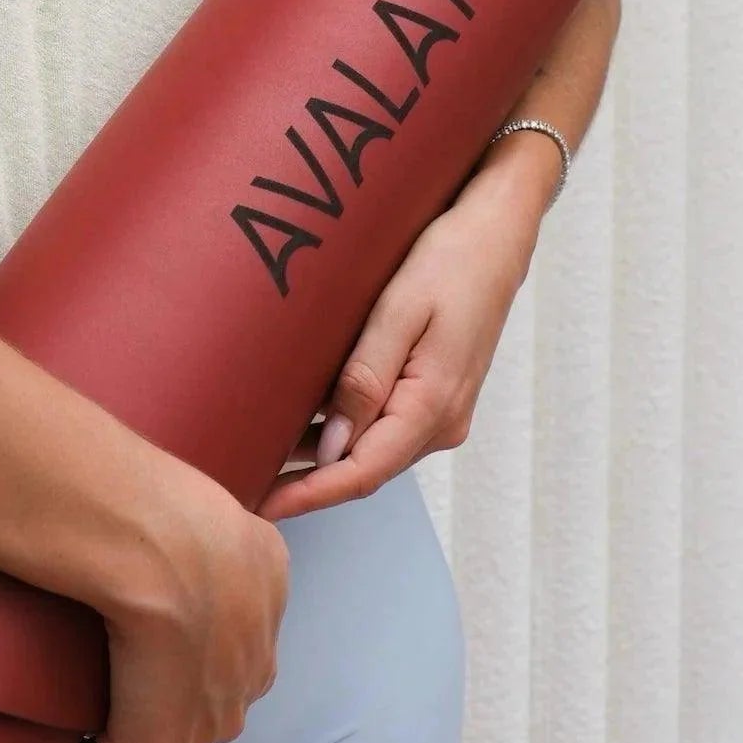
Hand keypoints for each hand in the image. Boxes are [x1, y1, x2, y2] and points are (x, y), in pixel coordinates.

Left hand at [252, 183, 535, 521]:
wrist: (496, 233)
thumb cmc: (450, 260)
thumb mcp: (399, 311)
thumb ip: (365, 379)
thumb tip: (332, 446)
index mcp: (433, 407)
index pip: (361, 473)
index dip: (307, 495)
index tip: (259, 509)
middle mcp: (442, 422)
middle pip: (365, 468)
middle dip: (308, 482)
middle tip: (246, 480)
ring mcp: (443, 410)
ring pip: (373, 449)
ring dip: (322, 458)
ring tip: (263, 454)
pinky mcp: (436, 392)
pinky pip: (384, 426)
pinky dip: (344, 431)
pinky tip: (305, 420)